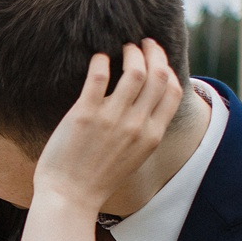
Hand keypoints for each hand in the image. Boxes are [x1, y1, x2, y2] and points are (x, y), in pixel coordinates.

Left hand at [31, 39, 183, 214]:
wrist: (68, 198)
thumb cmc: (97, 179)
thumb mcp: (132, 158)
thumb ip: (142, 132)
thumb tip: (144, 106)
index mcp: (151, 137)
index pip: (172, 92)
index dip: (168, 69)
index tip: (158, 59)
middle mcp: (136, 126)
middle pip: (158, 75)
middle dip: (154, 52)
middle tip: (143, 43)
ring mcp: (111, 119)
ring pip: (134, 70)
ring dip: (131, 51)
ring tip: (123, 45)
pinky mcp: (84, 114)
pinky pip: (98, 76)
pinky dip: (101, 60)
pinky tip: (98, 57)